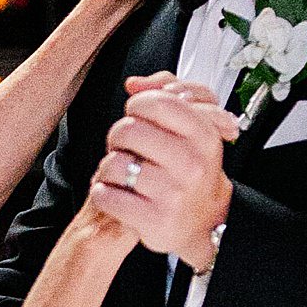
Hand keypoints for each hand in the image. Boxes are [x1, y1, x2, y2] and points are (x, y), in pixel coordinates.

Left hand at [89, 74, 237, 265]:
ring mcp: (173, 193)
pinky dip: (102, 193)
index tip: (137, 114)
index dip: (137, 104)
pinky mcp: (154, 219)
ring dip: (108, 167)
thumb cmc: (192, 171)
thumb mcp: (195, 126)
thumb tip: (134, 84)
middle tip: (126, 147)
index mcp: (203, 134)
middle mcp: (191, 163)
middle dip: (118, 137)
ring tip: (121, 173)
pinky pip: (107, 196)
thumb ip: (168, 92)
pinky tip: (114, 193)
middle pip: (129, 130)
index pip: (158, 102)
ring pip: (114, 164)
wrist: (204, 221)